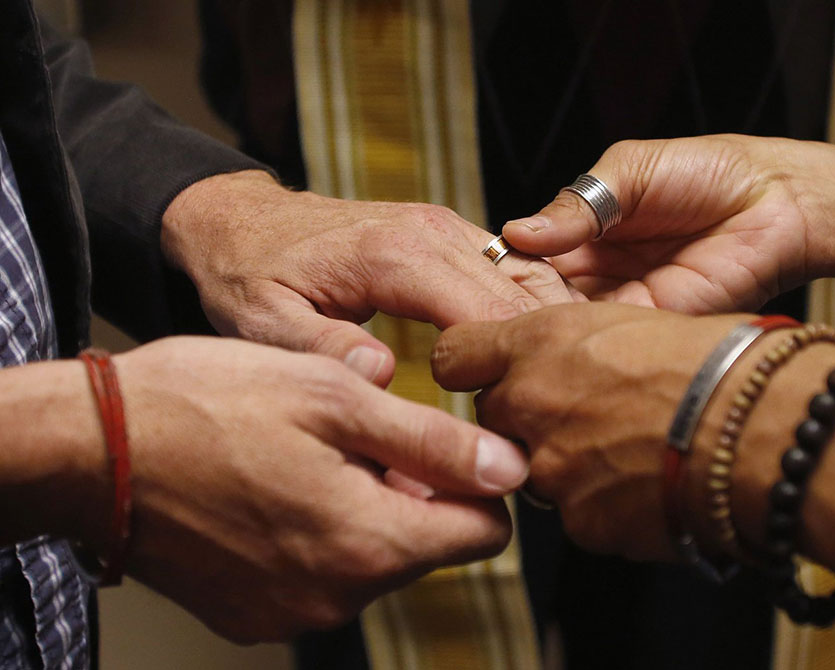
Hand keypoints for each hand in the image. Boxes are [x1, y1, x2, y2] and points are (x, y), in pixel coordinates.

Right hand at [105, 336, 526, 641]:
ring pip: (373, 559)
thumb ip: (433, 443)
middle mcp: (337, 595)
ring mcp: (290, 612)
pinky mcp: (252, 614)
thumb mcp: (332, 398)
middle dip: (414, 492)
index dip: (478, 483)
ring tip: (312, 454)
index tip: (447, 445)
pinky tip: (279, 488)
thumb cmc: (208, 404)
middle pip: (427, 546)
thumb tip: (509, 469)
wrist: (92, 450)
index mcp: (369, 542)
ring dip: (364, 508)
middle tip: (361, 435)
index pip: (484, 534)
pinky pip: (321, 576)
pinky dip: (318, 534)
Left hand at [162, 171, 580, 386]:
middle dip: (535, 358)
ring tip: (548, 387)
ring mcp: (445, 227)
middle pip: (519, 298)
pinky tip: (535, 350)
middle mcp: (432, 232)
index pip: (485, 316)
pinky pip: (513, 265)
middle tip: (537, 420)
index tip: (505, 428)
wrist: (241, 223)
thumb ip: (323, 349)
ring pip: (529, 276)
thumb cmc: (249, 276)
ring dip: (546, 329)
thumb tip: (385, 374)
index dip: (506, 374)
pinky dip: (533, 306)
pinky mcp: (449, 233)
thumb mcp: (264, 323)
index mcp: (395, 256)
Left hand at [431, 303, 745, 560]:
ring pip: (535, 469)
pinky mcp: (582, 523)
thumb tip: (563, 359)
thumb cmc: (719, 361)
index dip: (473, 365)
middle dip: (526, 417)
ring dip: (568, 462)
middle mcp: (531, 404)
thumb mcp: (634, 322)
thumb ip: (575, 342)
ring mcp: (552, 470)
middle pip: (493, 416)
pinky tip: (650, 482)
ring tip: (632, 448)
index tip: (489, 370)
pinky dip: (605, 502)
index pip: (454, 356)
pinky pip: (578, 512)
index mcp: (539, 343)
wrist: (768, 429)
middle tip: (584, 412)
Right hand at [502, 136, 813, 314]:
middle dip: (512, 307)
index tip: (466, 279)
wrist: (778, 201)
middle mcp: (598, 275)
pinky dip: (580, 339)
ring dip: (540, 328)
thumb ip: (577, 205)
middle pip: (540, 299)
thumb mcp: (630, 172)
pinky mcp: (652, 325)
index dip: (502, 269)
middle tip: (475, 315)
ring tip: (504, 329)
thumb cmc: (710, 172)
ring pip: (567, 324)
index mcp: (586, 235)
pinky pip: (607, 337)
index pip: (528, 260)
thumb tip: (516, 232)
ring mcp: (623, 303)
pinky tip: (551, 337)